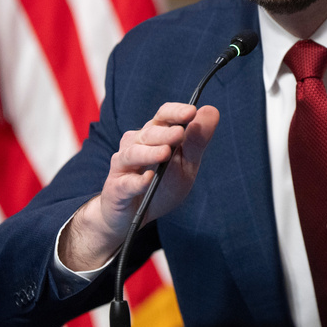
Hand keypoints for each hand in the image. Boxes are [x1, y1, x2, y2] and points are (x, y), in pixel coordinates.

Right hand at [59, 102, 218, 269]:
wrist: (135, 216)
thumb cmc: (162, 185)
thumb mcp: (186, 165)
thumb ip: (197, 141)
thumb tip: (211, 110)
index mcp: (155, 135)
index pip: (163, 115)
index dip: (176, 112)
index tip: (192, 111)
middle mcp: (135, 143)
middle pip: (149, 132)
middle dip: (165, 133)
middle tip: (180, 133)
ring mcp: (123, 165)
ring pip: (133, 153)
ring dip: (150, 153)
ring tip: (165, 153)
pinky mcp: (116, 188)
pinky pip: (126, 183)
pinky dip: (137, 181)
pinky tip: (149, 179)